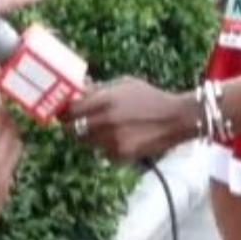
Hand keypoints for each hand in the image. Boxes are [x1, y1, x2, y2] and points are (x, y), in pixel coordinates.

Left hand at [66, 79, 197, 162]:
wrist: (176, 119)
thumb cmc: (150, 97)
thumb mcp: (124, 84)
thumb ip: (98, 89)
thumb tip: (77, 91)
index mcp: (104, 100)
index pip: (69, 110)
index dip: (64, 112)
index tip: (64, 111)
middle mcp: (105, 121)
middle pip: (72, 129)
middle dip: (72, 126)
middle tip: (77, 122)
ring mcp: (111, 140)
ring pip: (86, 143)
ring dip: (89, 137)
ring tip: (103, 129)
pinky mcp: (120, 155)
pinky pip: (101, 152)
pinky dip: (104, 147)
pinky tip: (119, 138)